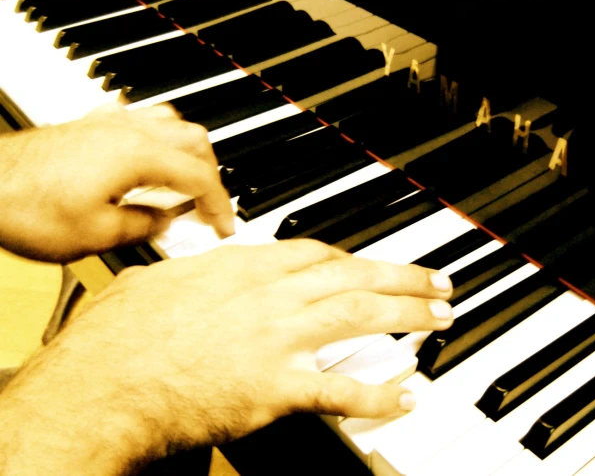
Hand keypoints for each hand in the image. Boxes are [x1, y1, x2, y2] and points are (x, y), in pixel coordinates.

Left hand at [0, 105, 233, 261]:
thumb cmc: (26, 207)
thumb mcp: (96, 235)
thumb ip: (142, 226)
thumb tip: (162, 222)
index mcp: (139, 156)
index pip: (199, 177)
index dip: (219, 205)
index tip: (226, 227)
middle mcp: (129, 132)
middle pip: (194, 140)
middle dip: (212, 173)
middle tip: (210, 204)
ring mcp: (107, 124)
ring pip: (170, 121)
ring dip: (188, 149)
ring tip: (187, 176)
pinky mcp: (88, 125)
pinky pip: (137, 118)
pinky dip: (156, 137)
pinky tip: (146, 153)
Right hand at [0, 240, 453, 474]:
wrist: (102, 385)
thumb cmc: (119, 337)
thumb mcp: (154, 282)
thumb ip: (189, 270)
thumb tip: (196, 262)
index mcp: (241, 268)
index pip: (314, 253)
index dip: (352, 259)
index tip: (371, 266)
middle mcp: (268, 296)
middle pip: (353, 276)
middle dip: (402, 278)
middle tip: (437, 283)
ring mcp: (276, 340)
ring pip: (360, 316)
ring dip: (407, 315)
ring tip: (439, 318)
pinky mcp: (274, 389)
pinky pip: (340, 389)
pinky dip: (378, 393)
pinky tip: (406, 394)